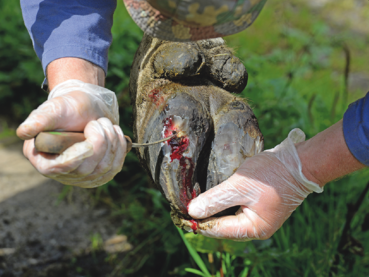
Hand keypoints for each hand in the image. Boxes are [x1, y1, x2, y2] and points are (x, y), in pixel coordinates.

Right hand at [17, 79, 126, 187]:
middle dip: (100, 142)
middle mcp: (63, 172)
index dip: (76, 156)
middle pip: (86, 170)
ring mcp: (83, 176)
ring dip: (111, 141)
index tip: (88, 139)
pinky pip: (116, 166)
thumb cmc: (67, 108)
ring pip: (105, 168)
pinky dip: (120, 147)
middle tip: (99, 122)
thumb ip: (39, 120)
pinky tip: (114, 133)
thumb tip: (24, 132)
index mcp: (44, 159)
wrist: (88, 109)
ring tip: (105, 124)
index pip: (59, 168)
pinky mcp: (101, 174)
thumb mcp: (53, 109)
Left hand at [188, 129, 322, 239]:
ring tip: (195, 201)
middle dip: (204, 217)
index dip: (198, 223)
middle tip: (184, 207)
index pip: (217, 229)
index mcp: (253, 228)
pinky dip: (223, 204)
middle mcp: (255, 228)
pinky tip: (212, 196)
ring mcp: (258, 218)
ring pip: (228, 218)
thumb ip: (215, 199)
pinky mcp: (258, 207)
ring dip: (213, 210)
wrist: (298, 163)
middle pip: (222, 226)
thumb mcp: (239, 186)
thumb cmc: (271, 175)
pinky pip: (235, 209)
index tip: (180, 214)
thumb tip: (193, 212)